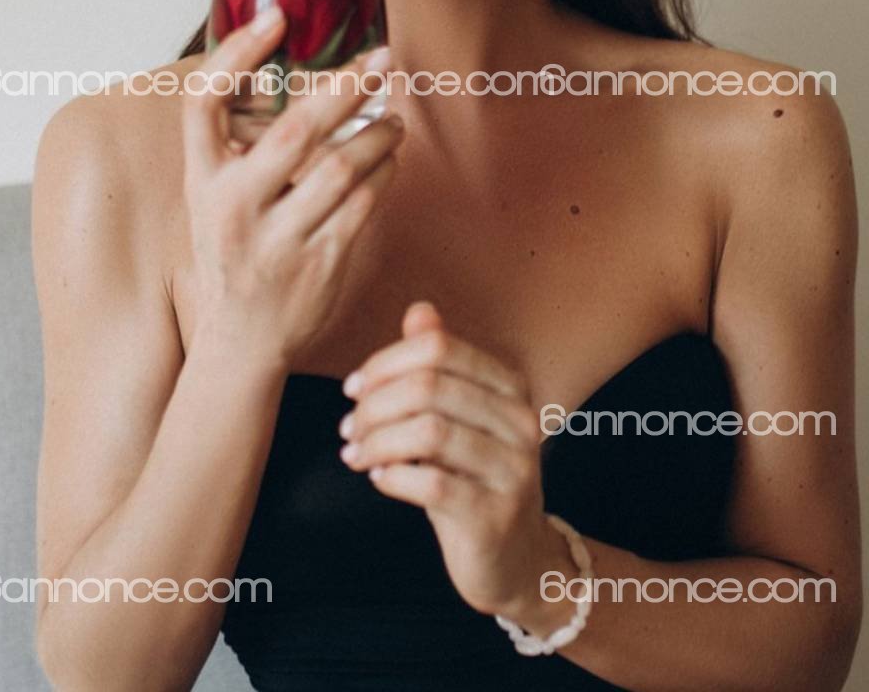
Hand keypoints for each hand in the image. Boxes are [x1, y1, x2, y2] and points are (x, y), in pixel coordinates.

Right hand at [177, 6, 403, 364]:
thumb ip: (241, 146)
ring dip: (377, 133)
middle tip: (382, 60)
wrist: (241, 339)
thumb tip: (288, 73)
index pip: (203, 103)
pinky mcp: (318, 264)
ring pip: (340, 167)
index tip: (276, 18)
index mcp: (202, 181)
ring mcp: (275, 239)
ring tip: (394, 117)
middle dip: (345, 87)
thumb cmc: (233, 251)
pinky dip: (384, 173)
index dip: (236, 53)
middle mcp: (232, 207)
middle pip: (293, 130)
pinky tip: (391, 158)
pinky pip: (363, 204)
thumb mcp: (215, 197)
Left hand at [338, 302, 575, 624]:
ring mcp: (514, 470)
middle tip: (347, 428)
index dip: (386, 363)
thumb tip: (419, 310)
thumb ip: (440, 365)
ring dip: (376, 441)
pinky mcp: (496, 517)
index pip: (440, 349)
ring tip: (355, 453)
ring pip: (429, 432)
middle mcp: (521, 422)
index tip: (353, 388)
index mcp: (511, 387)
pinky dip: (393, 477)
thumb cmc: (473, 476)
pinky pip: (433, 483)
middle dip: (374, 404)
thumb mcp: (458, 417)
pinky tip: (379, 479)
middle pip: (430, 386)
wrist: (516, 557)